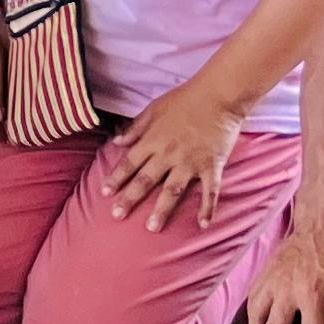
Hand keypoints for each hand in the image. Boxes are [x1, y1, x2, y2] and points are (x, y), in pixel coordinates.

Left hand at [99, 80, 250, 230]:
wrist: (218, 96)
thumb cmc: (184, 99)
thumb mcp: (153, 109)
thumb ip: (135, 128)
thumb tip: (116, 141)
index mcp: (153, 140)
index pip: (129, 163)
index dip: (116, 178)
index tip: (105, 193)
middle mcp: (168, 154)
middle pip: (145, 180)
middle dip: (130, 198)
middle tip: (117, 215)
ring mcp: (191, 162)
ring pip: (172, 191)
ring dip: (162, 210)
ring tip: (152, 227)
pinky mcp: (212, 166)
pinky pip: (210, 191)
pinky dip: (207, 208)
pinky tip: (203, 224)